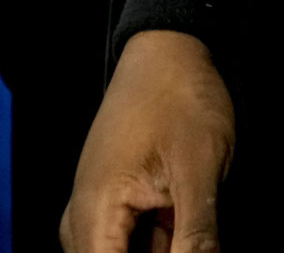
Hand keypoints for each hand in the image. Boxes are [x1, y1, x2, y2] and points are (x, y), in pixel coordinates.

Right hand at [61, 30, 235, 252]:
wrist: (168, 51)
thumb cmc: (179, 97)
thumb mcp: (198, 170)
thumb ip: (196, 235)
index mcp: (96, 211)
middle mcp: (84, 216)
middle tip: (191, 236)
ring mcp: (96, 209)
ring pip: (119, 252)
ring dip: (161, 247)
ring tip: (181, 209)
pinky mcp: (112, 202)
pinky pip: (126, 241)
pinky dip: (159, 242)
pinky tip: (184, 229)